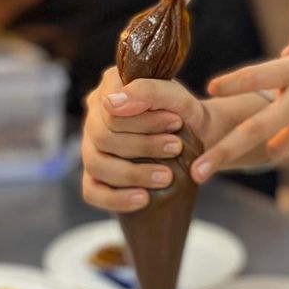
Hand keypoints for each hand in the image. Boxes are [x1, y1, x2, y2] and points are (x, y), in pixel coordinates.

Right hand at [80, 67, 210, 212]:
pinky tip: (143, 199)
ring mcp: (90, 147)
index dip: (143, 120)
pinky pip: (92, 192)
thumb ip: (148, 91)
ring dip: (133, 173)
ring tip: (166, 177)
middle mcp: (94, 117)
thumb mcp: (176, 97)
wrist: (197, 137)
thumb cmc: (183, 114)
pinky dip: (117, 199)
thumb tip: (112, 104)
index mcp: (109, 88)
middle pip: (103, 137)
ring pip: (96, 165)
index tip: (176, 124)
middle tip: (176, 148)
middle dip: (143, 146)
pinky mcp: (94, 176)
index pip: (111, 109)